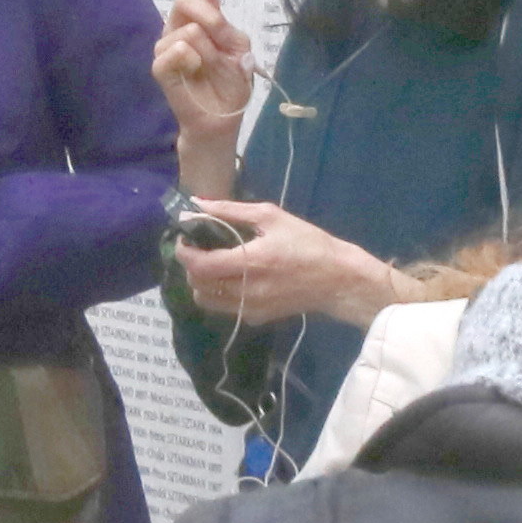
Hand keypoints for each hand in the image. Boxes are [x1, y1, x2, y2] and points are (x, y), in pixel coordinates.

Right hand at [155, 0, 261, 182]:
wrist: (221, 118)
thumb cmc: (230, 82)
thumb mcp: (239, 50)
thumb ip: (227, 29)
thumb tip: (215, 15)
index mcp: (201, 16)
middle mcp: (180, 25)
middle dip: (209, 16)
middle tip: (221, 36)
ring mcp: (167, 45)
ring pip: (185, 29)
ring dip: (207, 49)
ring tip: (210, 66)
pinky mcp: (160, 67)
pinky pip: (172, 51)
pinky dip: (190, 59)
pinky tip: (196, 70)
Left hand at [170, 196, 396, 328]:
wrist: (338, 279)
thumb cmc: (307, 242)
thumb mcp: (271, 216)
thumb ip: (230, 210)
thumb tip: (197, 203)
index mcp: (249, 262)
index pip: (199, 265)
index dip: (183, 253)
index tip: (184, 239)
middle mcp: (246, 291)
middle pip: (197, 285)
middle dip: (190, 266)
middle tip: (198, 249)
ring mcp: (250, 309)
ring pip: (206, 301)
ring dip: (201, 282)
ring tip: (212, 264)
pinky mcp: (256, 318)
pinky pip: (224, 309)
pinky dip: (218, 294)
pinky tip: (231, 278)